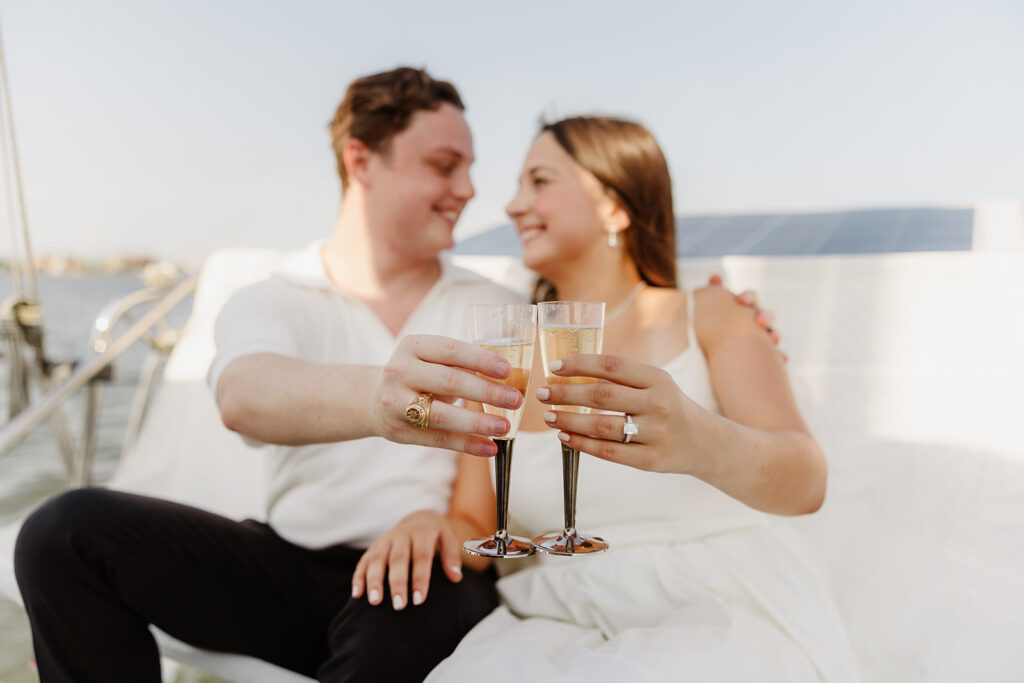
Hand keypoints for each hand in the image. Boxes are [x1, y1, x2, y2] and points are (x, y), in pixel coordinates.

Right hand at [351, 510, 462, 610]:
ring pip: (377, 560)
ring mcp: (385, 541)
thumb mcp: (447, 541)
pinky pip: (363, 562)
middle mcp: (401, 535)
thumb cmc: (435, 538)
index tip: (419, 600)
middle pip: (397, 559)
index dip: (419, 578)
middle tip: (399, 606)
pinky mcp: (373, 548)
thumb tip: (455, 577)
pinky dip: (359, 577)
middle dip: (397, 583)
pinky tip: (357, 594)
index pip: (420, 557)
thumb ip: (451, 558)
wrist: (419, 519)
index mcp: (422, 533)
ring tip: (375, 601)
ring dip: (374, 580)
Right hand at [371, 334, 524, 456]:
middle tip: (515, 399)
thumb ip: (462, 364)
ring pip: (442, 416)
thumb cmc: (419, 375)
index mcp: (413, 346)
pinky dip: (467, 445)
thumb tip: (509, 378)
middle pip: (449, 382)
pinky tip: (489, 447)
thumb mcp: (431, 359)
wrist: (374, 399)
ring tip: (504, 427)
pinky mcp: (399, 431)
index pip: (451, 350)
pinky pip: (438, 440)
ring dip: (478, 422)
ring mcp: (396, 403)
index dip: (480, 360)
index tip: (507, 371)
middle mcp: (399, 372)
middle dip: (486, 392)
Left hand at [537, 354, 702, 474]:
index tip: (554, 366)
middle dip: (566, 393)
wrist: (704, 443)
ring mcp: (656, 434)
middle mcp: (658, 404)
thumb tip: (571, 373)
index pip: (613, 365)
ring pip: (602, 425)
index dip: (580, 364)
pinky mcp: (650, 460)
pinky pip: (609, 452)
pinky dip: (582, 443)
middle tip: (543, 393)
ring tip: (549, 416)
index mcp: (658, 379)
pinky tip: (565, 436)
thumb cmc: (669, 408)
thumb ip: (622, 378)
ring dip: (570, 419)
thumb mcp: (656, 385)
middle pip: (603, 395)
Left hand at [706, 274, 785, 361]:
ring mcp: (762, 338)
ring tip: (773, 339)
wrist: (717, 354)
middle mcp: (756, 321)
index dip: (747, 298)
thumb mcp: (712, 307)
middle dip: (765, 316)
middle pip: (765, 315)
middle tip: (760, 321)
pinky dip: (780, 355)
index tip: (741, 301)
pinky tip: (783, 358)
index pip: (749, 299)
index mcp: (743, 308)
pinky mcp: (766, 355)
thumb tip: (716, 276)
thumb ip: (714, 292)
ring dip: (775, 334)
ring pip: (774, 333)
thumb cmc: (715, 325)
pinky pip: (776, 355)